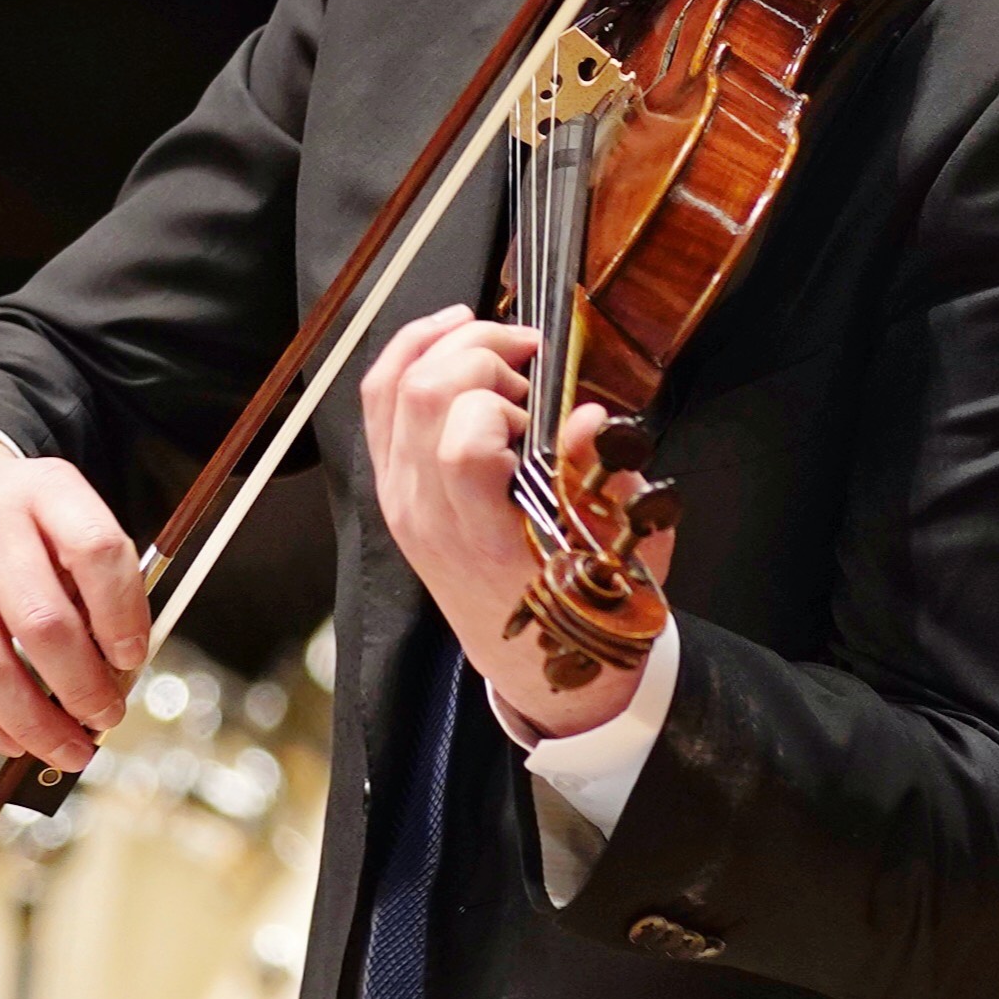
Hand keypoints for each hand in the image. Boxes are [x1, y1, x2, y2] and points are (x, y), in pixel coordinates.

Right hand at [0, 429, 152, 769]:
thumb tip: (120, 668)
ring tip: (68, 747)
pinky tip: (13, 740)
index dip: (123, 614)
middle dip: (82, 687)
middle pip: (41, 621)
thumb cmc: (17, 514)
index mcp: (43, 489)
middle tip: (105, 717)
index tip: (132, 658)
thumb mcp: (64, 512)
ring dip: (34, 723)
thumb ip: (97, 576)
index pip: (96, 550)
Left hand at [360, 307, 670, 737]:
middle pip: (421, 394)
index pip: (461, 444)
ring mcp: (399, 499)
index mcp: (483, 537)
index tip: (542, 407)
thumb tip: (588, 416)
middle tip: (530, 359)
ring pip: (390, 388)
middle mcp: (426, 514)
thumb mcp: (619, 548)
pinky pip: (378, 404)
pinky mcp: (391, 488)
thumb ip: (603, 480)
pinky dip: (409, 355)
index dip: (502, 404)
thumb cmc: (582, 605)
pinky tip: (449, 336)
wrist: (538, 662)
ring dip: (443, 343)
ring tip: (495, 340)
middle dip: (481, 350)